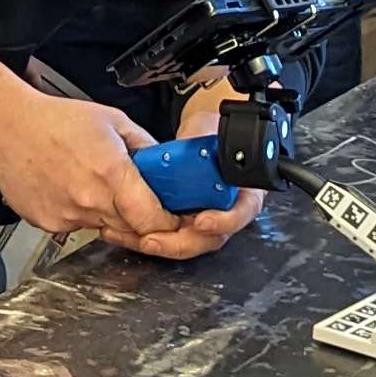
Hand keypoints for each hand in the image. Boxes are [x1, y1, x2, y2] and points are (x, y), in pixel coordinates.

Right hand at [0, 89, 169, 243]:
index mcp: (112, 173)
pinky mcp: (48, 224)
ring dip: (108, 213)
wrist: (7, 127)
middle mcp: (90, 200)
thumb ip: (146, 147)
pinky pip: (77, 227)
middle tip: (130, 194)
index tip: (169, 216)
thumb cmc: (55, 121)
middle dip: (138, 217)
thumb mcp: (114, 121)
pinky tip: (69, 188)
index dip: (167, 222)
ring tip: (90, 182)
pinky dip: (80, 213)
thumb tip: (168, 168)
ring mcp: (67, 216)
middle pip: (132, 230)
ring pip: (104, 228)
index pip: (154, 221)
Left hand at [128, 69, 269, 259]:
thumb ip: (209, 142)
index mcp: (245, 190)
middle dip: (182, 243)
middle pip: (212, 238)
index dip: (224, 222)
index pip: (243, 213)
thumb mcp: (212, 133)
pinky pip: (172, 236)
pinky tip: (129, 232)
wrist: (198, 135)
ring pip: (189, 242)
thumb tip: (194, 150)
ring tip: (138, 238)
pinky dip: (151, 236)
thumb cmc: (210, 132)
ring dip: (163, 244)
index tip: (202, 222)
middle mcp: (229, 211)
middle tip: (155, 239)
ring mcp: (207, 219)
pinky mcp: (186, 221)